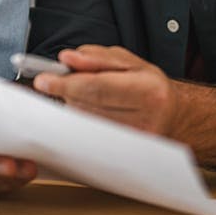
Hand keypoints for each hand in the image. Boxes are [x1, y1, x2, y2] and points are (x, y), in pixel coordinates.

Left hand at [33, 45, 178, 136]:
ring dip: (75, 103)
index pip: (97, 87)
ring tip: (88, 93)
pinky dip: (82, 118)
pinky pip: (89, 134)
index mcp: (147, 90)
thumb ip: (96, 57)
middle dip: (67, 89)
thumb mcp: (128, 61)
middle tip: (60, 79)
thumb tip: (67, 58)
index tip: (43, 80)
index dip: (66, 83)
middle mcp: (143, 120)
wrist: (172, 117)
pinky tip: (91, 109)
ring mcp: (133, 144)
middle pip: (87, 105)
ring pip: (84, 120)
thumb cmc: (149, 85)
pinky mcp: (124, 156)